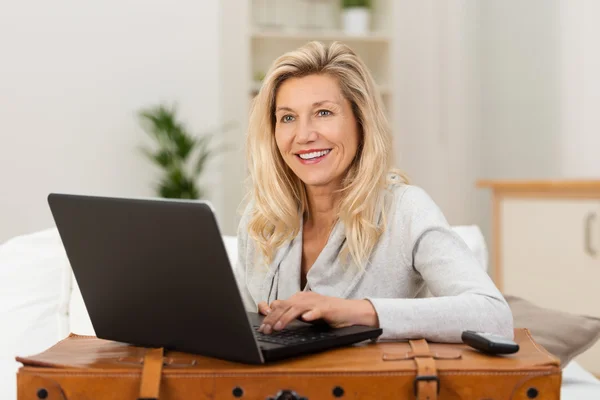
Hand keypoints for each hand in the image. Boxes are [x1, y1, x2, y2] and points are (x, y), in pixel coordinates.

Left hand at [257, 292, 378, 333]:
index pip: (280, 305)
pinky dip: (311, 314)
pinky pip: (317, 311)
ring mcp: (316, 302)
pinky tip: (305, 318)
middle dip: (273, 318)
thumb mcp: (305, 312)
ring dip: (286, 317)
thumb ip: (291, 312)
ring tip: (277, 327)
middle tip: (265, 330)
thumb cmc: (326, 313)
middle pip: (285, 306)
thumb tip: (273, 311)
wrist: (348, 311)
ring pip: (297, 308)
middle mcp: (305, 298)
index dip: (269, 315)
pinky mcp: (327, 308)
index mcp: (299, 298)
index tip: (261, 326)